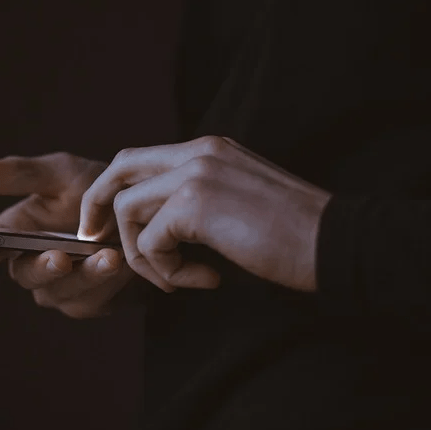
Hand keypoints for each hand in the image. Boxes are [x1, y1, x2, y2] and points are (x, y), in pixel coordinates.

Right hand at [0, 152, 134, 317]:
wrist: (144, 212)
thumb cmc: (96, 190)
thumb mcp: (61, 173)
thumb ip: (20, 174)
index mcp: (13, 234)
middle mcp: (30, 265)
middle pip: (23, 276)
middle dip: (42, 267)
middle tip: (60, 257)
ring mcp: (58, 288)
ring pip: (59, 292)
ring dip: (84, 275)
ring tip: (109, 256)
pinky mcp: (88, 302)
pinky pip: (91, 299)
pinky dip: (108, 281)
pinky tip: (123, 262)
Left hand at [78, 136, 331, 292]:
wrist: (335, 243)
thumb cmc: (294, 235)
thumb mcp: (239, 202)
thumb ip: (199, 202)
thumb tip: (158, 227)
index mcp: (209, 149)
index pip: (140, 159)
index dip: (114, 191)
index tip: (105, 225)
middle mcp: (199, 151)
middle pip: (119, 169)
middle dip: (97, 206)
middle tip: (95, 241)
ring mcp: (195, 173)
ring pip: (127, 209)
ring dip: (143, 254)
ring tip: (177, 278)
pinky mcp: (195, 203)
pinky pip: (151, 241)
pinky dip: (166, 271)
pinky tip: (204, 280)